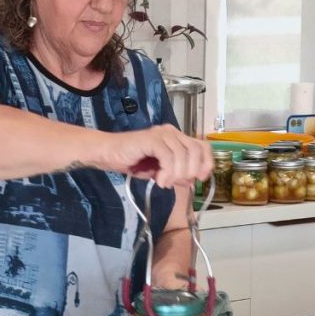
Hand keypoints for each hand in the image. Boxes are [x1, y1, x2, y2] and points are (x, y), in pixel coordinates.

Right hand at [96, 125, 212, 188]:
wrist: (108, 154)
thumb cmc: (131, 161)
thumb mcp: (159, 172)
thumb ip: (176, 174)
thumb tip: (191, 182)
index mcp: (176, 138)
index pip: (202, 146)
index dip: (207, 162)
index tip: (201, 178)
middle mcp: (172, 132)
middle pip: (196, 150)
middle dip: (190, 171)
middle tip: (176, 183)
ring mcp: (162, 134)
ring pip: (183, 154)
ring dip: (176, 174)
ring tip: (164, 183)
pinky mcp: (152, 139)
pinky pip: (169, 156)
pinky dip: (167, 172)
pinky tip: (159, 180)